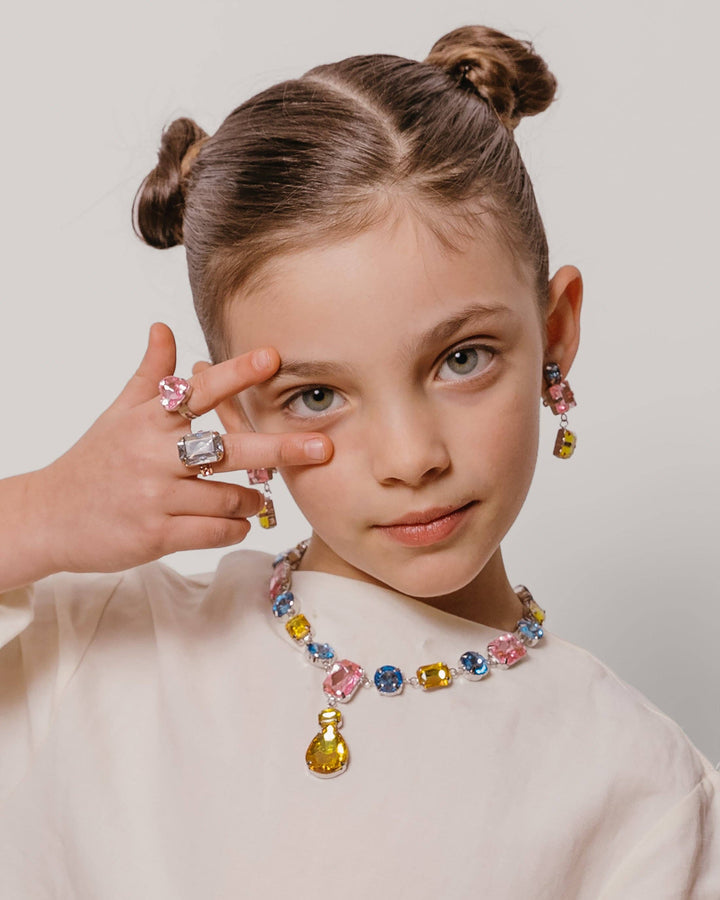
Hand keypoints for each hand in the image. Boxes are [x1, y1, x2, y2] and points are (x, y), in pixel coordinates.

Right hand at [30, 323, 332, 574]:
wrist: (49, 516)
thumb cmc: (94, 462)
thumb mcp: (118, 414)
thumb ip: (150, 375)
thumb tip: (164, 327)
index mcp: (147, 420)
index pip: (199, 391)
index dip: (236, 374)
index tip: (273, 358)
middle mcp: (153, 454)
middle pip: (227, 448)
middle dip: (279, 447)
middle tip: (322, 447)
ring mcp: (154, 497)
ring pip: (229, 496)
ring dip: (252, 499)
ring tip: (254, 497)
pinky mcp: (155, 535)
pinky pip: (216, 530)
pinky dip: (234, 526)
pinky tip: (235, 521)